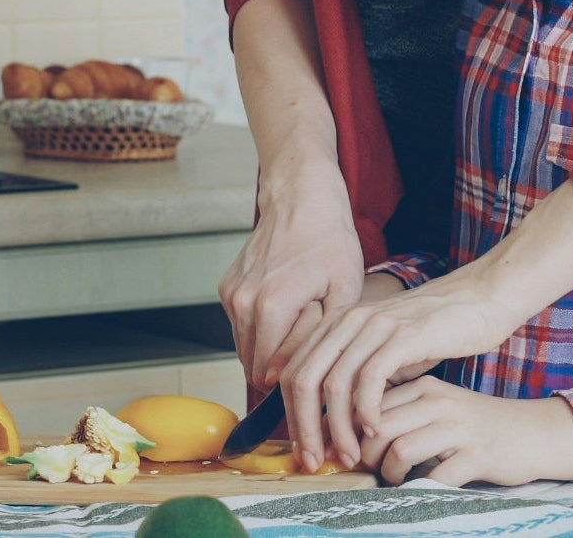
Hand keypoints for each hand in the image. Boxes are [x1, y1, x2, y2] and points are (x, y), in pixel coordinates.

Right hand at [219, 158, 363, 388]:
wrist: (301, 196)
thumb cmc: (329, 238)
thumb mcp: (344, 289)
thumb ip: (319, 339)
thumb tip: (292, 375)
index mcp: (270, 308)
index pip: (268, 375)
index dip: (295, 373)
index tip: (315, 354)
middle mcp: (241, 304)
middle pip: (254, 365)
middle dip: (281, 362)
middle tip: (311, 332)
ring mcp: (230, 295)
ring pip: (245, 347)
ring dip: (270, 344)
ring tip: (301, 315)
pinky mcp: (227, 287)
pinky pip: (241, 325)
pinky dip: (261, 325)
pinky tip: (286, 301)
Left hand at [280, 264, 520, 471]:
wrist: (478, 300)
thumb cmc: (432, 332)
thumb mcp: (382, 348)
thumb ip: (352, 372)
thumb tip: (319, 416)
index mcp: (338, 321)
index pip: (294, 371)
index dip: (290, 416)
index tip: (301, 450)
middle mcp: (350, 318)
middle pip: (305, 379)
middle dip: (305, 428)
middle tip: (315, 461)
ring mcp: (377, 324)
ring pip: (335, 383)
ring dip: (338, 428)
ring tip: (350, 456)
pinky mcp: (404, 334)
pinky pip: (371, 377)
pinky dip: (367, 410)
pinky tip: (376, 431)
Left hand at [360, 377, 572, 486]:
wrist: (532, 432)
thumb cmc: (477, 425)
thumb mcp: (440, 407)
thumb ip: (404, 414)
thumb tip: (356, 436)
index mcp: (426, 386)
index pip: (371, 404)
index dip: (352, 433)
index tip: (352, 452)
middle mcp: (440, 401)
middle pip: (378, 427)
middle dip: (364, 456)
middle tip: (369, 472)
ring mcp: (459, 428)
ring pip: (400, 451)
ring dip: (389, 476)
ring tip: (396, 481)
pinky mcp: (476, 456)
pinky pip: (433, 478)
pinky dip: (419, 491)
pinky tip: (421, 491)